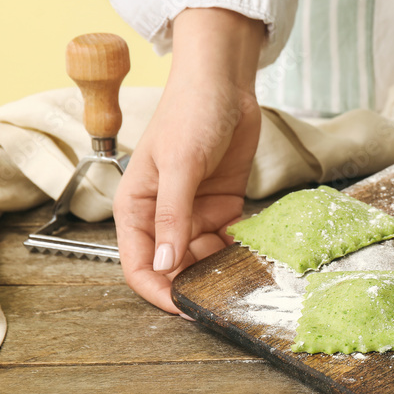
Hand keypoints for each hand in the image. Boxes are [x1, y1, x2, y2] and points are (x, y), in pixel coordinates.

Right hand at [114, 8, 265, 313]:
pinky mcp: (223, 204)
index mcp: (136, 208)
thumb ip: (172, 216)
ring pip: (205, 257)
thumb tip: (163, 264)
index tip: (186, 309)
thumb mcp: (180, 165)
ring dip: (223, 266)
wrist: (226, 84)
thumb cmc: (190, 113)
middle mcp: (163, 216)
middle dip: (196, 282)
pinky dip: (240, 247)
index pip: (139, 266)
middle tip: (227, 292)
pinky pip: (229, 239)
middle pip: (174, 268)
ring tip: (248, 270)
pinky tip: (256, 249)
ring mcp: (194, 212)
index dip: (159, 292)